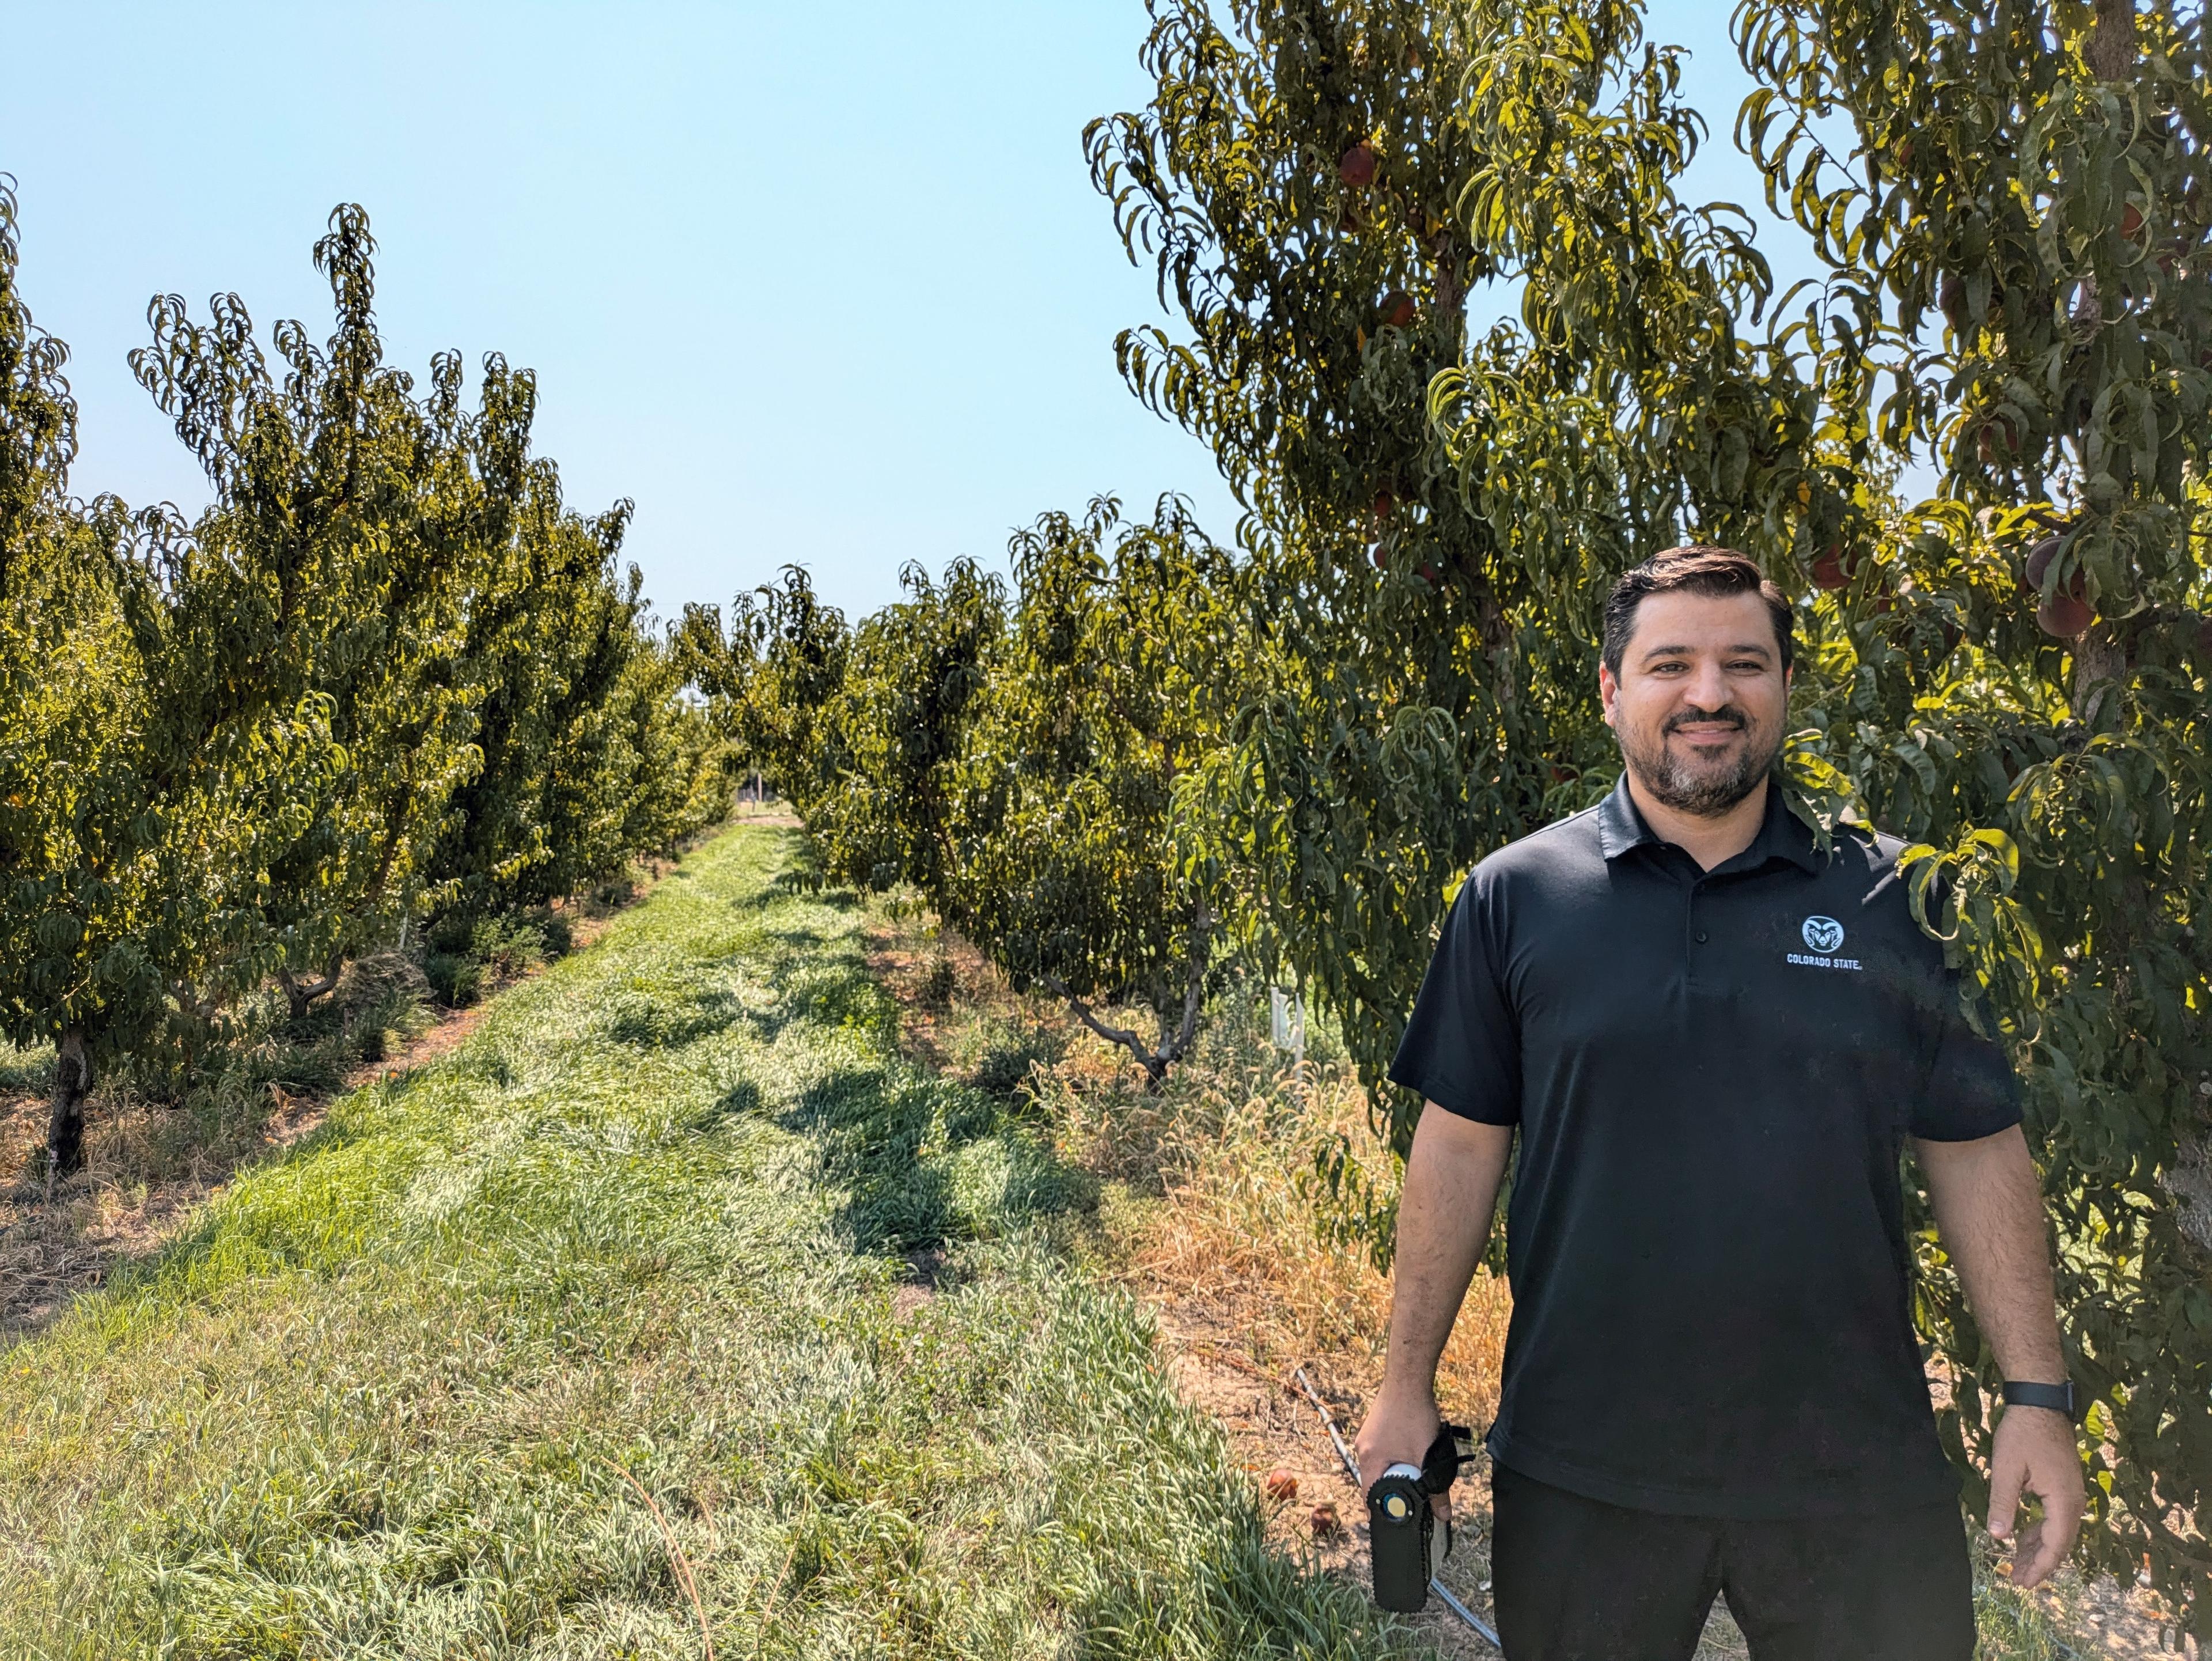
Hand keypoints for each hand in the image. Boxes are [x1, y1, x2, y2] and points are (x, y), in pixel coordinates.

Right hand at [1353, 1388, 1447, 1520]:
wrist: (1408, 1379)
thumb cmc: (1413, 1415)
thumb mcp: (1427, 1455)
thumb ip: (1437, 1488)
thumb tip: (1444, 1515)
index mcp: (1369, 1459)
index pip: (1369, 1496)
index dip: (1380, 1512)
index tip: (1392, 1523)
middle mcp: (1363, 1448)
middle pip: (1374, 1481)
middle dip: (1392, 1492)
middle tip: (1411, 1500)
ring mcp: (1367, 1436)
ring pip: (1380, 1466)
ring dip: (1395, 1473)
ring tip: (1415, 1475)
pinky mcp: (1375, 1427)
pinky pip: (1382, 1452)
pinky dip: (1395, 1459)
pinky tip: (1411, 1454)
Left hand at [1987, 1405, 2084, 1587]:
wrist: (2040, 1403)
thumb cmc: (2022, 1433)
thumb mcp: (2006, 1468)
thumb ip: (2002, 1503)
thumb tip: (1997, 1536)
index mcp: (2063, 1500)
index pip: (2055, 1544)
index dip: (2040, 1566)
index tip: (2024, 1582)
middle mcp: (2074, 1502)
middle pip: (2059, 1543)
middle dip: (2038, 1563)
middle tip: (2017, 1580)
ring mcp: (2071, 1494)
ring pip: (2057, 1532)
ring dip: (2037, 1549)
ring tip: (2017, 1566)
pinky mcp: (2063, 1487)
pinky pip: (2054, 1518)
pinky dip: (2039, 1532)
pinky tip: (2022, 1539)